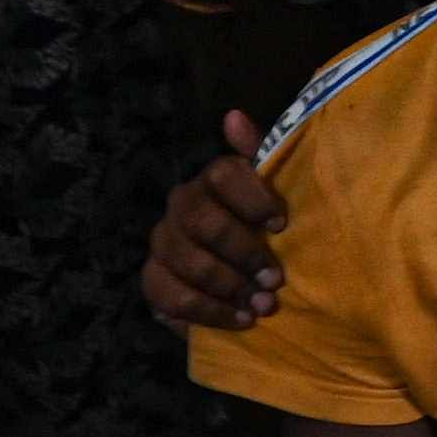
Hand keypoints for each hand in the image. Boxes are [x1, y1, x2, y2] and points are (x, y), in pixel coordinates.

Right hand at [141, 117, 288, 329]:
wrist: (242, 286)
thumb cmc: (264, 236)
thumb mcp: (274, 198)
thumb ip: (263, 156)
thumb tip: (234, 116)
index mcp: (213, 181)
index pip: (222, 172)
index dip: (253, 197)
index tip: (282, 225)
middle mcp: (182, 205)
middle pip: (203, 220)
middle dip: (242, 252)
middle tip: (276, 279)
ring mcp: (163, 243)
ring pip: (187, 259)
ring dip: (229, 285)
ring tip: (264, 305)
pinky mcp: (154, 280)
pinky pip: (172, 295)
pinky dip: (210, 311)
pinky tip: (240, 319)